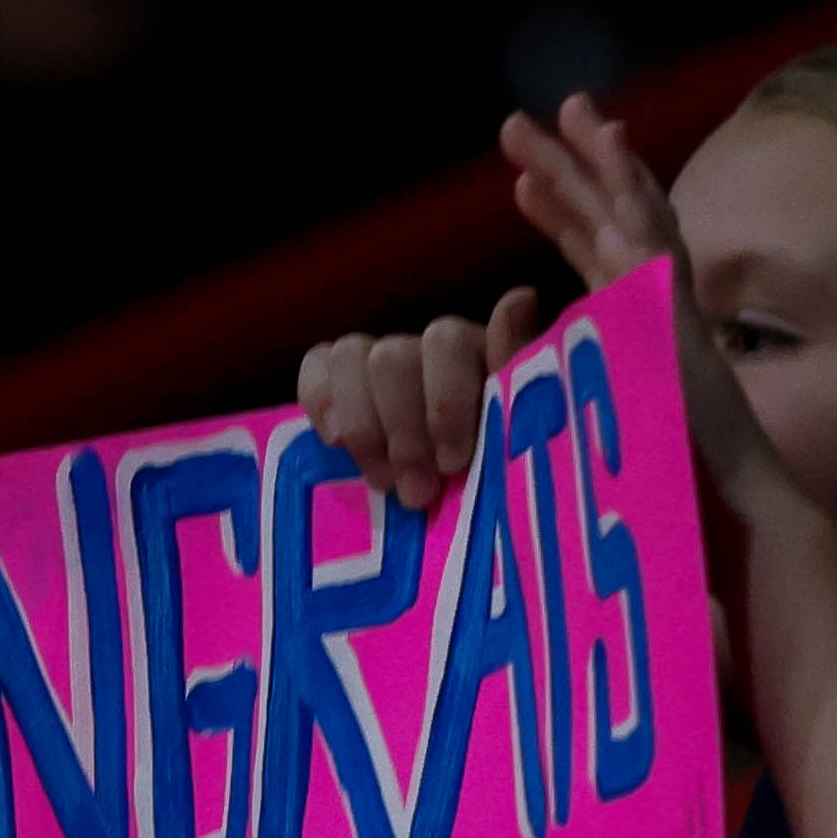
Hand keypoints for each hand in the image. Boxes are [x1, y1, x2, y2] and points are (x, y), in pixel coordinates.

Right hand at [296, 290, 548, 514]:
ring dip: (362, 427)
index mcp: (479, 356)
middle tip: (417, 494)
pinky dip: (319, 398)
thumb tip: (519, 298)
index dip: (443, 402)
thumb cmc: (500, 488)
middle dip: (402, 433)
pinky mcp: (340, 388)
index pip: (444, 342)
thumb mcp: (519, 440)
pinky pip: (317, 365)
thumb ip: (518, 375)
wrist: (462, 539)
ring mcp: (381, 366)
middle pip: (392, 357)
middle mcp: (428, 352)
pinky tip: (333, 444)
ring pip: (351, 356)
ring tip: (383, 484)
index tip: (453, 464)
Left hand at [504, 96, 808, 568]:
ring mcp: (678, 319)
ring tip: (567, 111)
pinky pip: (660, 252)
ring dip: (602, 165)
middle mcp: (661, 320)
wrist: (732, 540)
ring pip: (638, 223)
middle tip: (519, 126)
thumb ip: (565, 427)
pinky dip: (636, 202)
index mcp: (640, 342)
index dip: (563, 221)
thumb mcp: (592, 458)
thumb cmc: (673, 520)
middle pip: (609, 230)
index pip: (597, 267)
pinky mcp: (686, 328)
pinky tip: (608, 158)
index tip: (524, 187)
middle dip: (566, 174)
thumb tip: (521, 429)